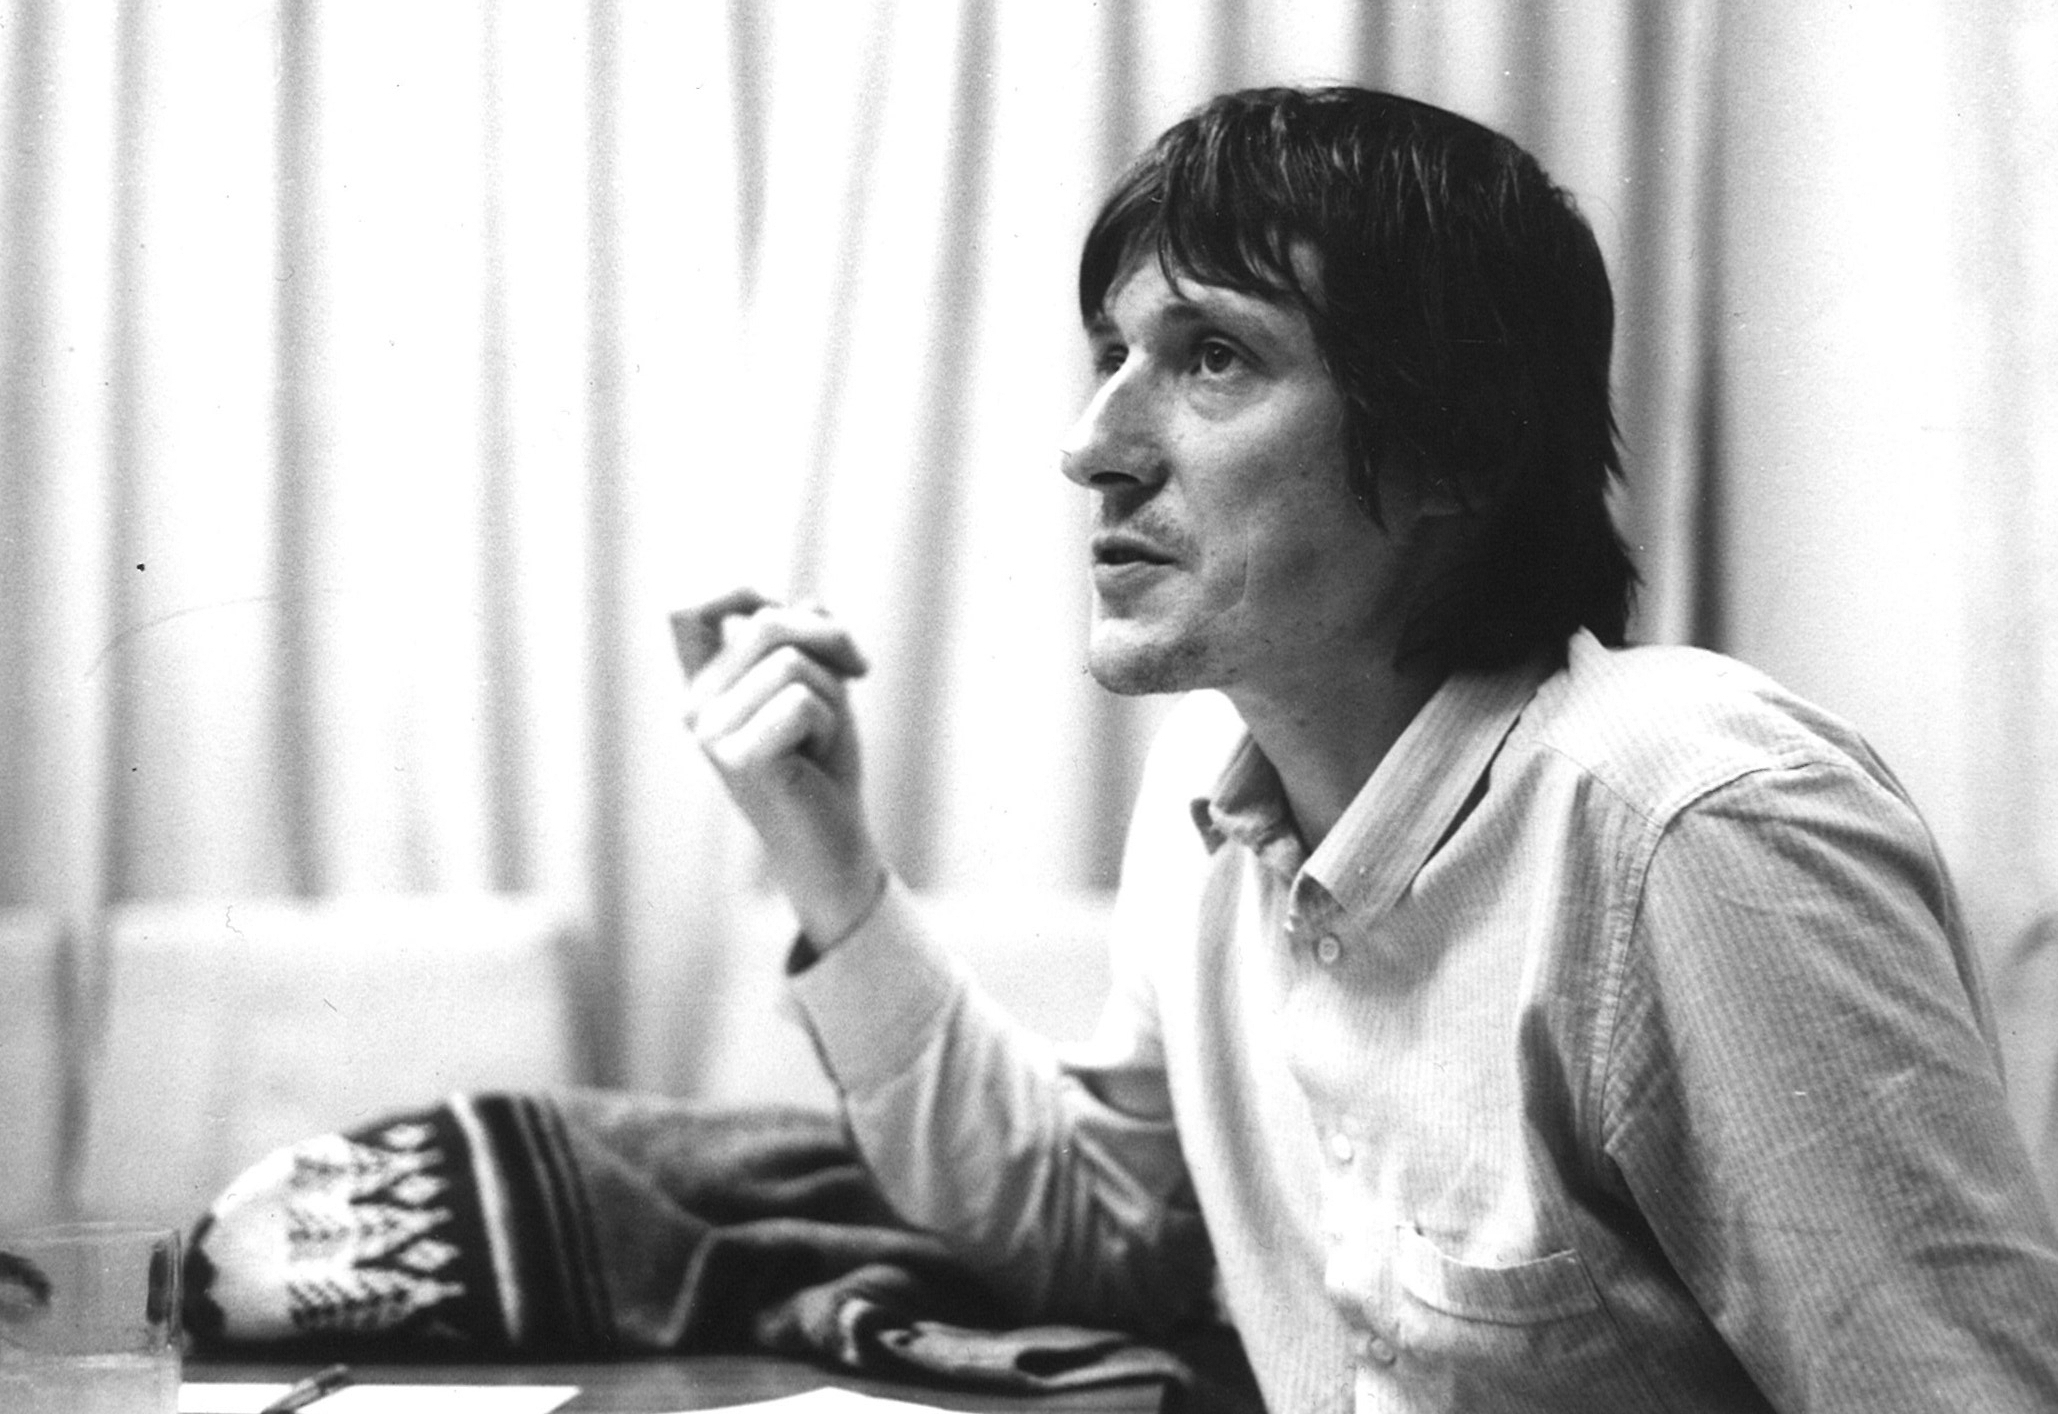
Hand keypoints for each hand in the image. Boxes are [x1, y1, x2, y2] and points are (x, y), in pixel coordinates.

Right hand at [672, 589, 888, 949]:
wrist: (833, 843)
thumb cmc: (823, 764)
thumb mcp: (819, 684)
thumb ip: (805, 639)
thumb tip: (808, 602)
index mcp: (705, 685)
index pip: (688, 612)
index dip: (738, 592)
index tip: (784, 610)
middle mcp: (695, 706)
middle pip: (766, 623)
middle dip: (829, 639)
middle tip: (856, 673)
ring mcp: (711, 734)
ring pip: (791, 663)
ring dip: (833, 693)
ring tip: (822, 736)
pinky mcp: (740, 760)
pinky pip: (803, 702)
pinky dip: (831, 723)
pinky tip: (817, 758)